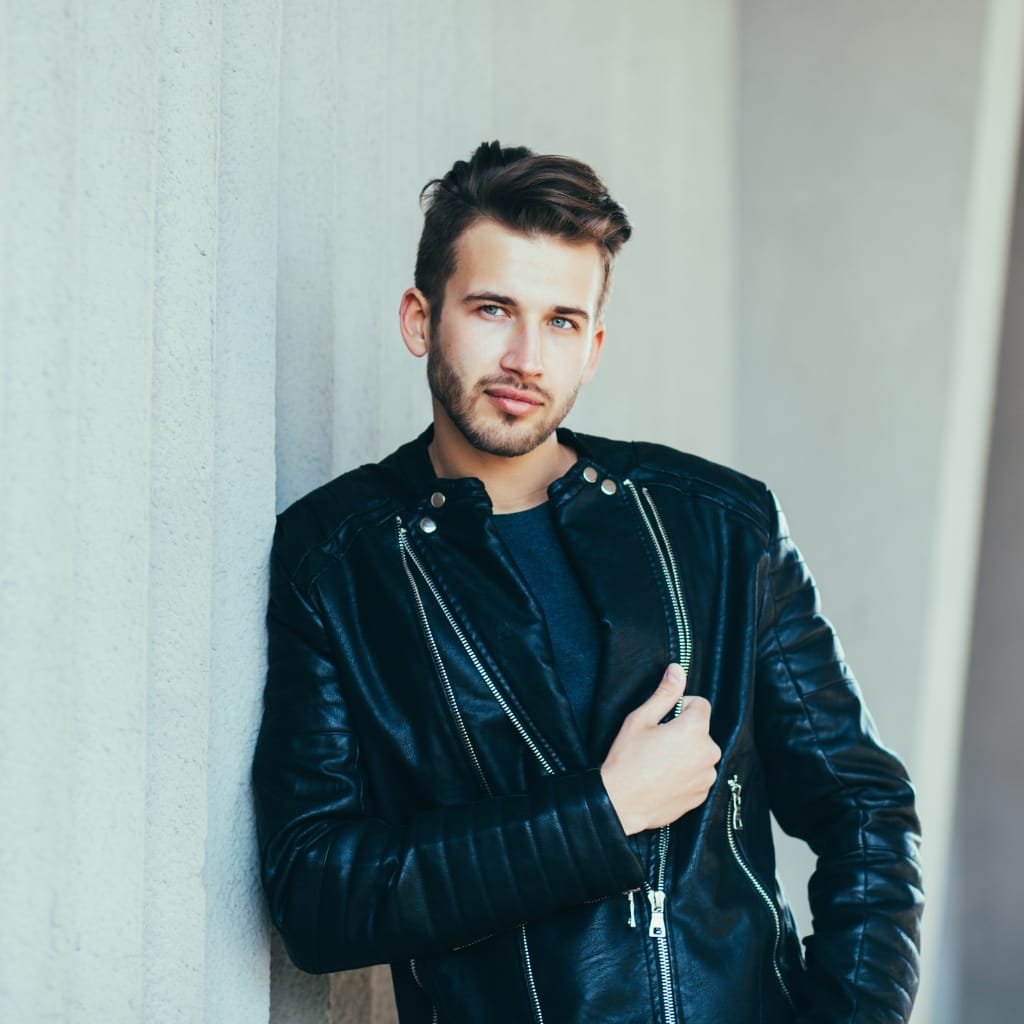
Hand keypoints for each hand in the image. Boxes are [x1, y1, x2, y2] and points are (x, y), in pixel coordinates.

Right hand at [600, 663, 720, 835]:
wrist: (621, 803)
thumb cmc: (627, 759)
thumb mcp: (641, 719)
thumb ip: (665, 694)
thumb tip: (678, 670)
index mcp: (695, 730)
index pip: (701, 704)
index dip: (681, 707)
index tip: (663, 720)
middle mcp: (709, 753)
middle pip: (701, 731)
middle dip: (684, 732)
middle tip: (657, 743)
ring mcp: (707, 777)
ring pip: (700, 754)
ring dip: (686, 754)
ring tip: (659, 764)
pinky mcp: (702, 795)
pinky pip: (698, 775)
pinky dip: (686, 774)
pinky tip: (664, 779)